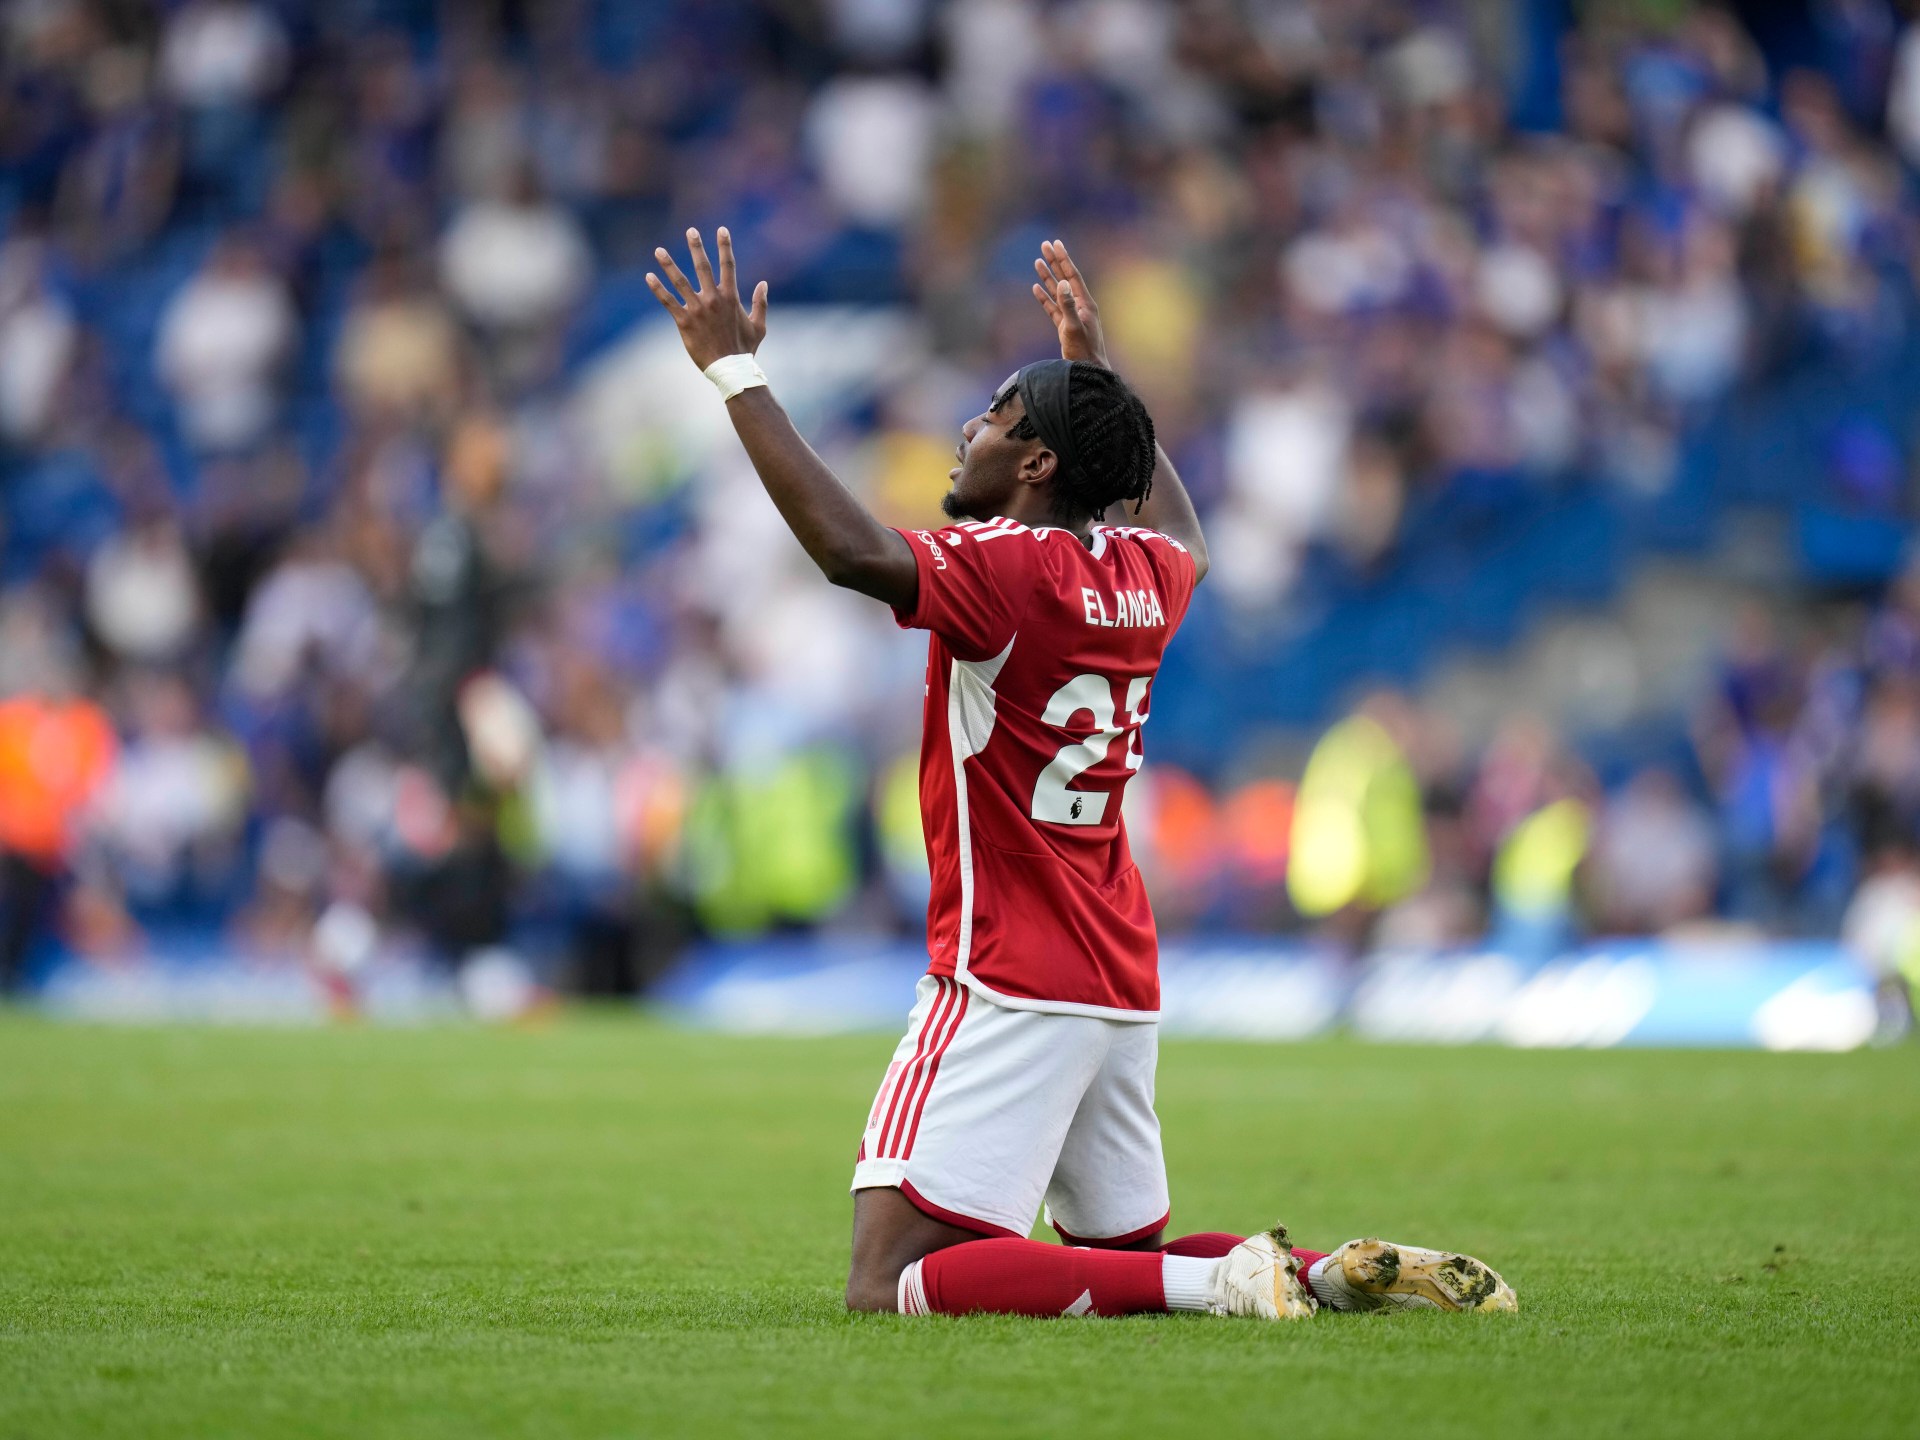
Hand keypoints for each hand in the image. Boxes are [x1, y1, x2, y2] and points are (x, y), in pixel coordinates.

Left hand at [647, 227, 767, 370]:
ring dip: (669, 264)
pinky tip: (649, 276)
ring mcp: (698, 309)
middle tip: (690, 231)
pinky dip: (658, 289)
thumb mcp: (759, 326)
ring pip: (680, 281)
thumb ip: (760, 303)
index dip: (725, 246)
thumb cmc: (745, 350)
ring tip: (659, 250)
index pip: (728, 266)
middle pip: (703, 267)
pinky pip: (668, 301)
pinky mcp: (685, 322)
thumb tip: (763, 284)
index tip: (721, 230)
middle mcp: (713, 299)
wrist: (730, 369)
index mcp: (731, 297)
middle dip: (696, 247)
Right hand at [1032, 238, 1110, 367]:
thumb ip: (1067, 305)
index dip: (1063, 259)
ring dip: (1047, 277)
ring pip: (1057, 292)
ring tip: (1037, 261)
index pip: (1072, 276)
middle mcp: (1080, 306)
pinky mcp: (1064, 326)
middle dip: (1054, 262)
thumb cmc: (1083, 352)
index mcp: (1085, 304)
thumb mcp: (1073, 328)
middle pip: (1064, 279)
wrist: (1088, 372)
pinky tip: (1036, 288)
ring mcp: (1072, 316)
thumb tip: (1062, 282)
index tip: (1055, 244)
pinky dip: (1044, 298)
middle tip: (1045, 245)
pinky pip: (1052, 308)